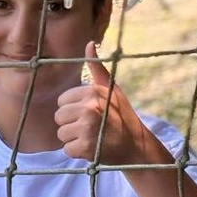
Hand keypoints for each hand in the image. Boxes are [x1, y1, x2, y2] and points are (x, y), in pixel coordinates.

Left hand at [54, 41, 152, 164]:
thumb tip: (89, 44)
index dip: (73, 109)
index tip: (90, 114)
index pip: (62, 101)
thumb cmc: (122, 116)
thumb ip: (97, 68)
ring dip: (74, 139)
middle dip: (71, 124)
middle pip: (59, 117)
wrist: (137, 146)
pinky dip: (77, 152)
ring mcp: (87, 127)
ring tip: (92, 137)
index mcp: (92, 91)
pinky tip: (92, 148)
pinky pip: (67, 149)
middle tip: (90, 127)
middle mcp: (89, 107)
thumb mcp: (112, 89)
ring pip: (61, 134)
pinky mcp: (86, 146)